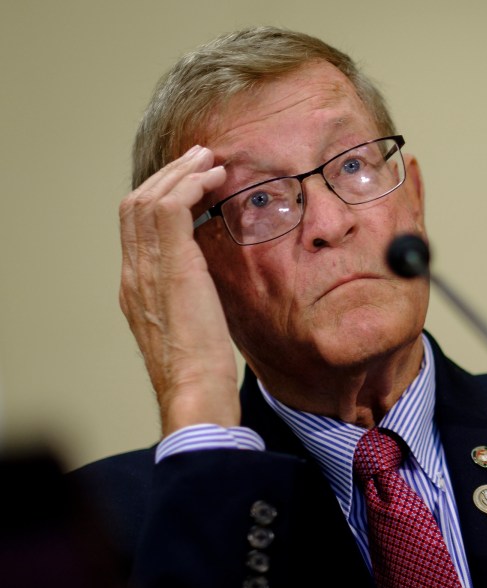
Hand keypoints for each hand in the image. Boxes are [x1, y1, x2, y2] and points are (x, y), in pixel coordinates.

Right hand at [119, 146, 238, 435]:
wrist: (195, 391)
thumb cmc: (203, 369)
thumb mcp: (193, 324)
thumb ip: (194, 295)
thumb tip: (215, 278)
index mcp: (136, 286)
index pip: (137, 225)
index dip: (162, 195)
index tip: (192, 182)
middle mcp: (134, 273)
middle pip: (136, 204)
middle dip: (168, 175)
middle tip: (199, 158)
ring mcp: (146, 269)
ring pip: (149, 199)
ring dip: (181, 173)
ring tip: (209, 160)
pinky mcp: (171, 267)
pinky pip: (169, 209)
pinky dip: (191, 186)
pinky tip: (215, 180)